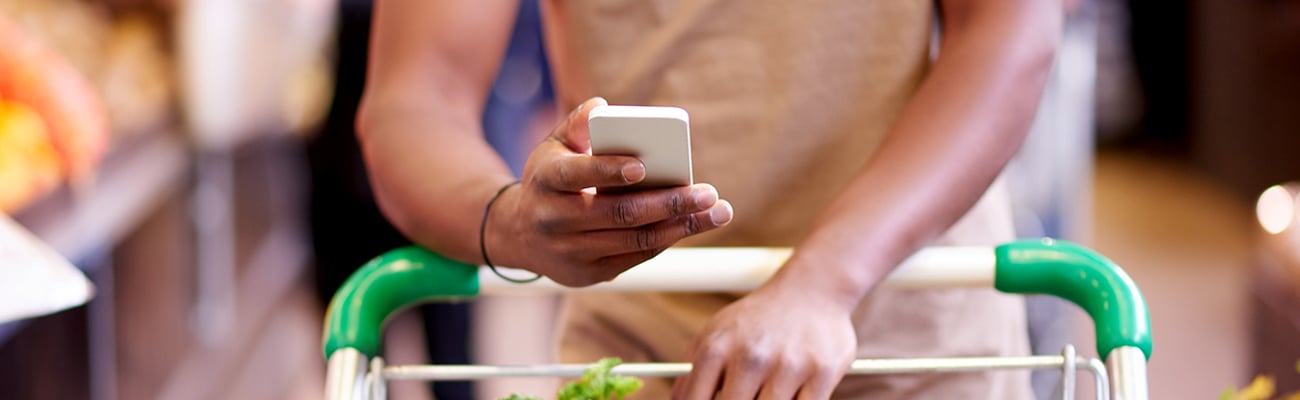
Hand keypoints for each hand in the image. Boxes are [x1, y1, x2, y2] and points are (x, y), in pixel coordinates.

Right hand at [486, 97, 733, 286]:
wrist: (518, 234)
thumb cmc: (549, 180)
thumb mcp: (553, 148)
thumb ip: (577, 124)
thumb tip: (603, 106)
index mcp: (545, 181)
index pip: (577, 175)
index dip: (608, 171)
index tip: (644, 166)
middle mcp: (554, 220)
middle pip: (619, 213)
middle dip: (670, 202)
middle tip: (708, 192)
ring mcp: (571, 251)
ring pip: (634, 239)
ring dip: (681, 226)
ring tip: (717, 212)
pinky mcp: (587, 274)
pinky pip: (635, 256)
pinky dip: (667, 239)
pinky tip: (693, 225)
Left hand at [674, 282, 856, 399]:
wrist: (813, 289)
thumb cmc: (759, 319)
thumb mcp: (717, 332)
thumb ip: (692, 370)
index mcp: (717, 349)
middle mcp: (750, 357)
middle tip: (745, 395)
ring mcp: (788, 366)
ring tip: (768, 389)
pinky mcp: (822, 374)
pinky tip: (792, 392)